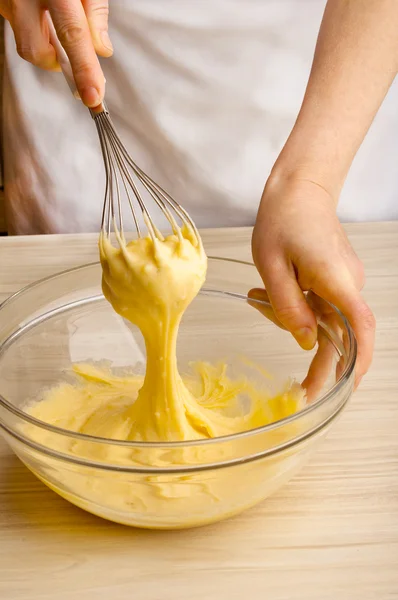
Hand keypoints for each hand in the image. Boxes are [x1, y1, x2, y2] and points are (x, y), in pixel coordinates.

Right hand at [0, 0, 111, 106]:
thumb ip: (95, 11)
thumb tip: (101, 50)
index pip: (72, 35)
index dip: (84, 70)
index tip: (92, 97)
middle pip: (36, 51)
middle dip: (57, 62)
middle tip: (70, 51)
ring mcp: (6, 2)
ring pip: (27, 45)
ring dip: (47, 45)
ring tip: (56, 22)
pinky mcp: (1, 5)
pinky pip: (20, 30)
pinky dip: (36, 31)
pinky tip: (44, 15)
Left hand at [252, 176, 374, 387]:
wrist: (301, 190)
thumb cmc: (283, 219)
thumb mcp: (271, 265)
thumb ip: (287, 307)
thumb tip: (305, 343)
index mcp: (334, 279)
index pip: (359, 326)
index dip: (357, 360)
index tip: (347, 386)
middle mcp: (348, 284)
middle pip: (340, 333)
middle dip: (321, 363)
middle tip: (300, 390)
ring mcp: (345, 282)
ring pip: (326, 320)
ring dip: (295, 321)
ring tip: (258, 296)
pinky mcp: (338, 279)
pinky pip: (322, 305)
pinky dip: (298, 308)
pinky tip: (270, 292)